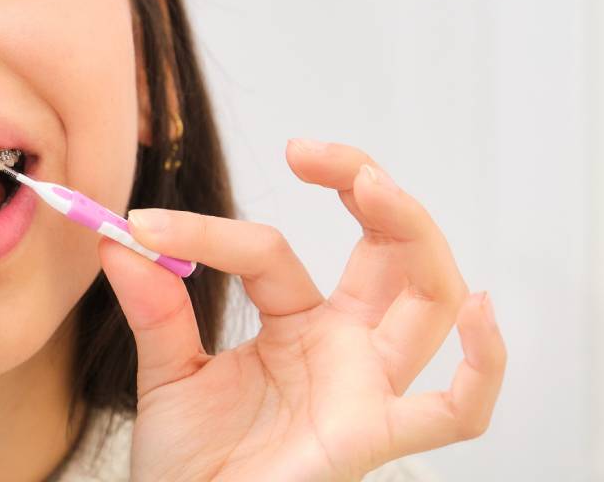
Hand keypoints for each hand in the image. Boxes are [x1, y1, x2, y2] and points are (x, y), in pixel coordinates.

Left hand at [98, 139, 506, 481]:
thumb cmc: (188, 466)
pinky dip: (483, 366)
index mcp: (298, 324)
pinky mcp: (374, 436)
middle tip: (313, 152)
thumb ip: (155, 308)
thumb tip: (120, 236)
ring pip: (428, 301)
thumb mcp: (168, 373)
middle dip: (368, 189)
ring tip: (374, 187)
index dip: (208, 234)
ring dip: (415, 236)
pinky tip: (479, 311)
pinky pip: (457, 413)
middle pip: (390, 253)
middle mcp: (345, 347)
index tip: (142, 225)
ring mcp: (366, 387)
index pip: (272, 251)